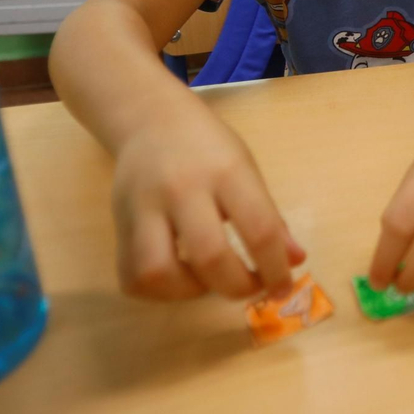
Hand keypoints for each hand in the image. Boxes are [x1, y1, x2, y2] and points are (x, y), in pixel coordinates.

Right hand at [111, 105, 303, 300]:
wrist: (151, 121)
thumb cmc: (209, 148)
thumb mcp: (247, 170)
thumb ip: (270, 217)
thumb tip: (295, 261)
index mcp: (226, 171)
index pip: (258, 229)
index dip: (275, 268)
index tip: (283, 286)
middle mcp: (182, 189)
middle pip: (209, 256)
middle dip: (237, 287)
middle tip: (249, 287)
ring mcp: (143, 208)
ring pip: (158, 272)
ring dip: (190, 292)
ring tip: (208, 281)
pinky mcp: (118, 224)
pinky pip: (131, 275)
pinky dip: (158, 291)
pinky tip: (178, 278)